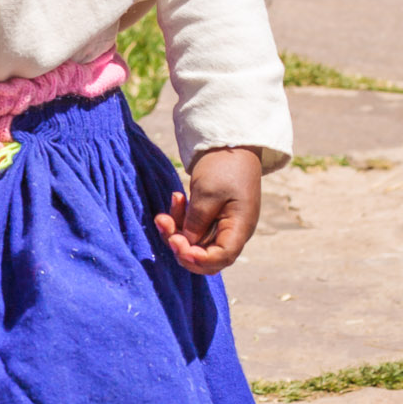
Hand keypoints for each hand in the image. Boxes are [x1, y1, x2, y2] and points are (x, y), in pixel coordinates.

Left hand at [154, 146, 261, 274]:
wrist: (230, 144)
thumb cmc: (224, 166)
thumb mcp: (207, 193)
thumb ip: (196, 222)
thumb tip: (184, 245)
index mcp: (240, 228)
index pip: (221, 258)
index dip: (198, 259)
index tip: (178, 244)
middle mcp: (232, 232)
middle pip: (205, 257)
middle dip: (180, 248)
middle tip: (164, 225)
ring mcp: (221, 227)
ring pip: (194, 244)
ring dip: (175, 232)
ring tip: (162, 213)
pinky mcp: (210, 219)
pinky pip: (191, 230)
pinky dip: (179, 220)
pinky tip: (176, 198)